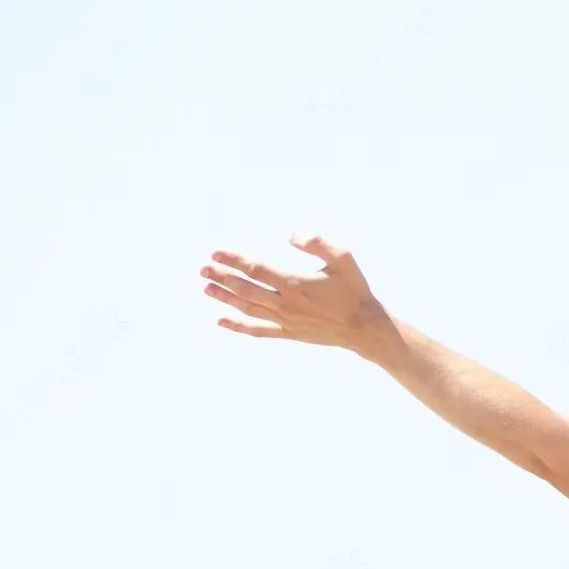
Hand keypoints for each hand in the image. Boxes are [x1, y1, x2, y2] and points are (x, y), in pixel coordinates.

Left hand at [200, 236, 399, 358]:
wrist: (365, 327)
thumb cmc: (355, 290)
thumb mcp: (344, 257)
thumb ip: (318, 242)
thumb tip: (291, 235)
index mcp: (296, 282)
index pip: (256, 269)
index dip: (234, 260)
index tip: (216, 252)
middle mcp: (286, 303)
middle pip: (246, 288)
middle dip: (222, 277)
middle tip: (203, 268)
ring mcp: (285, 320)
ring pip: (248, 308)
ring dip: (225, 297)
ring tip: (206, 288)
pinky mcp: (289, 333)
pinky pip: (258, 330)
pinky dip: (238, 326)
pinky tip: (221, 321)